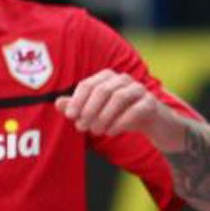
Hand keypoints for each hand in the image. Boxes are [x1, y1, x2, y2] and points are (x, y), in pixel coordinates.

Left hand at [58, 69, 177, 143]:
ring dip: (103, 117)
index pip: (88, 84)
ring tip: (96, 131)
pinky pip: (135, 110)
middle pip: (102, 90)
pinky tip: (111, 132)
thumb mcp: (94, 112)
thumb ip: (76, 108)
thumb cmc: (117, 115)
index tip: (71, 116)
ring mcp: (139, 89)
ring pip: (118, 97)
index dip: (77, 101)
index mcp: (107, 78)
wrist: (151, 124)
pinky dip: (120, 122)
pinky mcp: (151, 103)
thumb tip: (58, 103)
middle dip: (89, 110)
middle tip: (82, 127)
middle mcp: (123, 80)